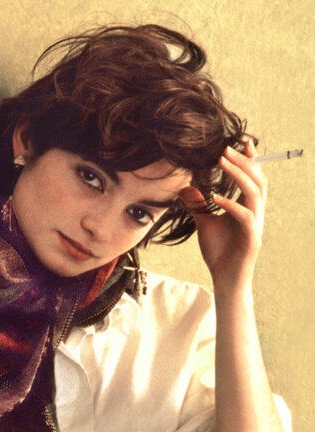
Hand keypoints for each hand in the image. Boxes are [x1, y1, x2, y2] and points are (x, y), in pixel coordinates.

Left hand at [179, 140, 266, 290]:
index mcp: (248, 207)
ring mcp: (255, 225)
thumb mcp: (204, 223)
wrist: (224, 279)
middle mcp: (255, 212)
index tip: (242, 141)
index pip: (254, 178)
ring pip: (255, 193)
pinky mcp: (252, 238)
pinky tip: (216, 198)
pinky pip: (245, 216)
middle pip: (257, 180)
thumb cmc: (219, 252)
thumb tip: (184, 187)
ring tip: (222, 162)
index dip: (251, 160)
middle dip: (243, 162)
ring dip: (239, 175)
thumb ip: (198, 205)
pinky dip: (231, 204)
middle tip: (225, 149)